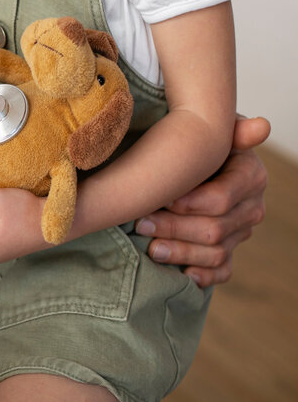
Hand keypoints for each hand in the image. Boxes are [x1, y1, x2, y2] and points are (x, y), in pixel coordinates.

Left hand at [135, 116, 269, 286]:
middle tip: (140, 223)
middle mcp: (251, 207)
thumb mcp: (208, 131)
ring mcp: (240, 232)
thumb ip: (233, 131)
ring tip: (150, 248)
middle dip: (174, 228)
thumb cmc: (195, 141)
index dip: (188, 204)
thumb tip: (261, 126)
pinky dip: (204, 276)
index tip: (160, 200)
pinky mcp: (227, 250)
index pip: (220, 200)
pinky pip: (222, 271)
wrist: (191, 159)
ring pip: (215, 253)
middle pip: (214, 229)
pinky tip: (183, 274)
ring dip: (181, 253)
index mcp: (251, 177)